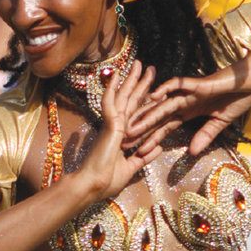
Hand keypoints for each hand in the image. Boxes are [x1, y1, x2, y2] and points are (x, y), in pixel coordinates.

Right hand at [75, 60, 160, 199]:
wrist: (93, 186)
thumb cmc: (107, 180)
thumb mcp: (131, 167)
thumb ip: (144, 157)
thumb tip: (157, 147)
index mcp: (123, 135)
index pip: (137, 112)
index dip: (146, 99)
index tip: (156, 88)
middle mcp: (118, 126)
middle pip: (131, 99)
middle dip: (140, 82)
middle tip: (148, 67)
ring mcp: (113, 124)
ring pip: (123, 96)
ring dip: (131, 79)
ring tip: (139, 63)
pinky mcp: (110, 125)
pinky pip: (110, 102)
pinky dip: (113, 88)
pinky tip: (117, 75)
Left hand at [126, 62, 250, 155]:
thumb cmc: (237, 98)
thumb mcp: (220, 122)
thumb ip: (205, 135)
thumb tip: (192, 152)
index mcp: (188, 111)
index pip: (165, 128)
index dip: (151, 140)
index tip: (137, 154)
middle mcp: (184, 101)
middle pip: (158, 118)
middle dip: (141, 130)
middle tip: (123, 142)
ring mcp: (189, 92)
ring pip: (163, 105)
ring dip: (147, 115)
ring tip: (131, 127)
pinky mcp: (198, 83)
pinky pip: (179, 84)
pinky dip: (167, 89)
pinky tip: (154, 96)